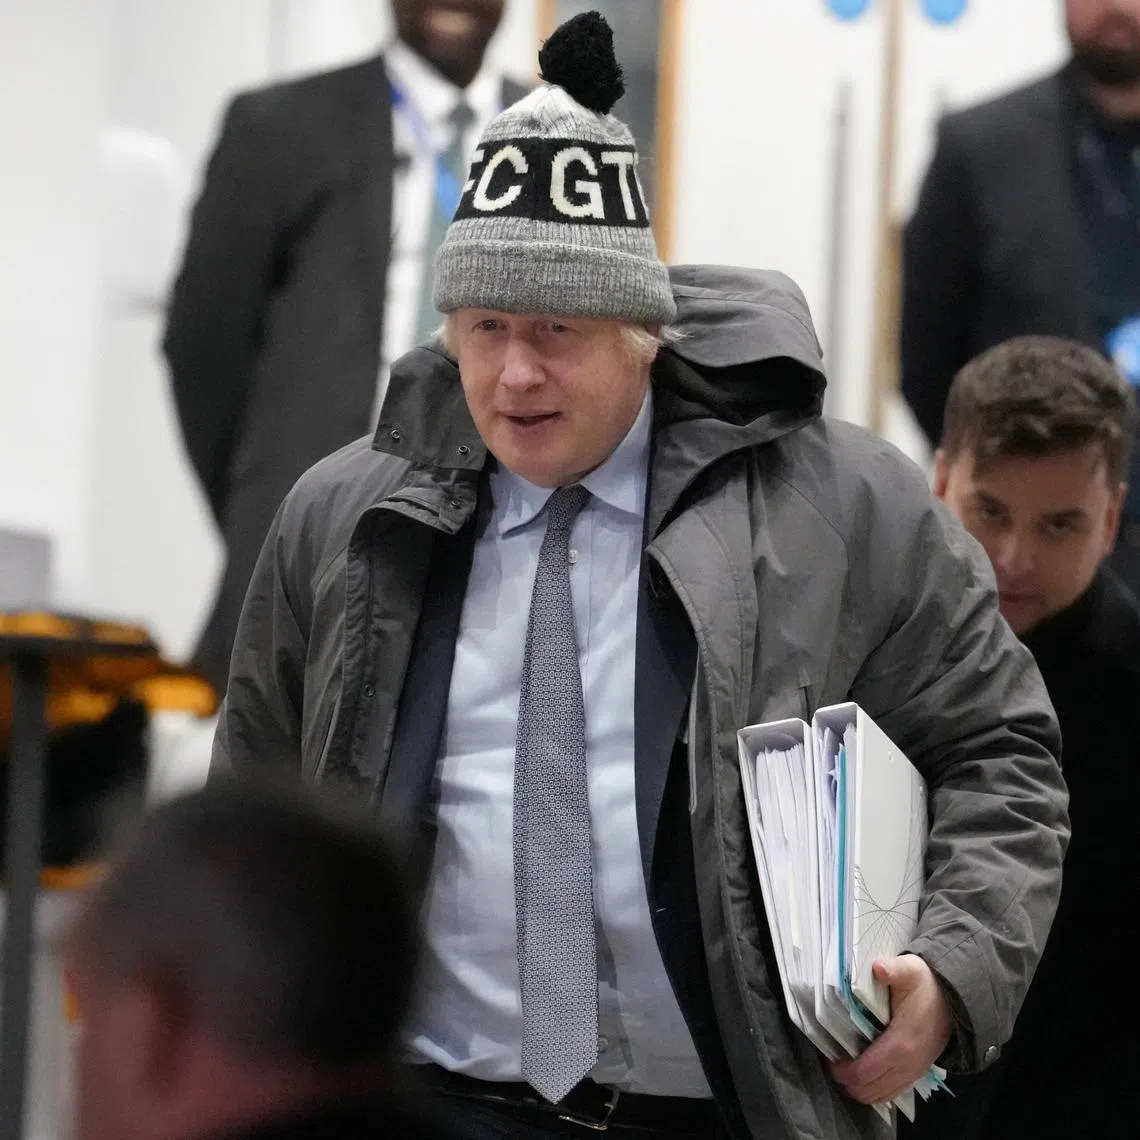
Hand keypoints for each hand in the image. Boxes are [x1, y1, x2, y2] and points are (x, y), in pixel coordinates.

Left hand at [829, 955, 952, 1104]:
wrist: (953, 1001)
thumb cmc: (926, 986)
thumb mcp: (910, 971)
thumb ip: (893, 969)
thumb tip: (877, 967)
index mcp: (900, 1045)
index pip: (864, 1072)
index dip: (841, 1071)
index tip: (827, 1058)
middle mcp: (907, 1066)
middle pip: (868, 1090)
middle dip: (845, 1082)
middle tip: (830, 1065)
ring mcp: (913, 1073)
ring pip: (879, 1096)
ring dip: (858, 1088)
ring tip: (842, 1071)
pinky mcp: (916, 1074)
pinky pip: (891, 1093)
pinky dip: (874, 1090)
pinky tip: (862, 1076)